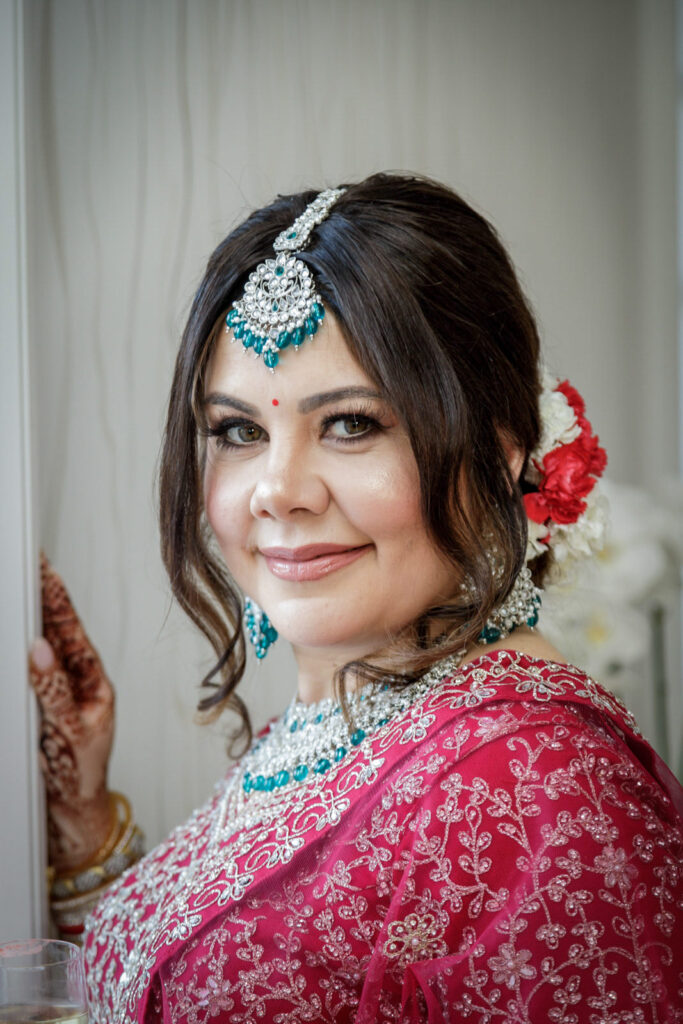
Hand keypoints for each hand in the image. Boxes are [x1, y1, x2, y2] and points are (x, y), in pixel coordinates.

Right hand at [29, 554, 115, 872]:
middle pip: (55, 630)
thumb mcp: (71, 733)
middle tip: (32, 565)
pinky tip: (18, 635)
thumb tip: (39, 651)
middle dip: (43, 597)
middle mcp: (75, 680)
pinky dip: (23, 652)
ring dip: (32, 618)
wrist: (73, 810)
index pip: (70, 630)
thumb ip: (54, 691)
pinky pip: (30, 671)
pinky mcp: (39, 705)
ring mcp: (56, 691)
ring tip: (23, 586)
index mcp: (92, 681)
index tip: (45, 568)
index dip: (57, 598)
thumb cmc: (81, 774)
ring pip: (41, 647)